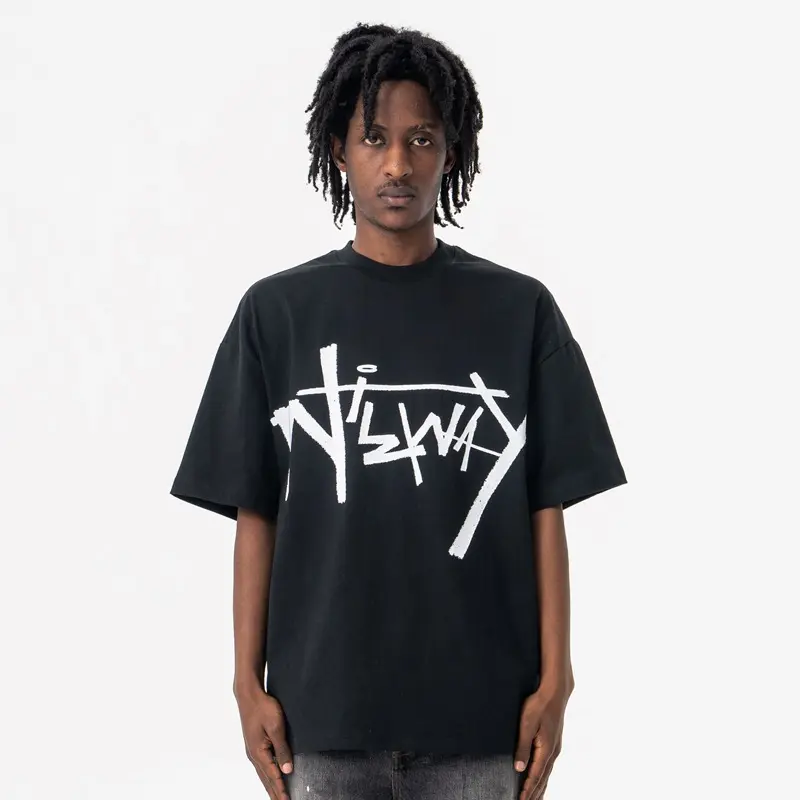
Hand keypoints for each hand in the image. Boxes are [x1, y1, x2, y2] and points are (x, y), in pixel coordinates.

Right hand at [235, 685, 293, 799]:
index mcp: (259, 753)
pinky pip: (262, 765)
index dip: (281, 790)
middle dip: (275, 793)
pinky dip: (267, 776)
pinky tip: (270, 777)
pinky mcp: (254, 745)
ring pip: (263, 774)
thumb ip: (282, 749)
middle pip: (266, 779)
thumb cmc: (263, 708)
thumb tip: (287, 769)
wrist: (249, 695)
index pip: (273, 776)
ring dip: (271, 786)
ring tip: (277, 796)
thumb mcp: (276, 727)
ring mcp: (253, 750)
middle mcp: (254, 755)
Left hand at [513, 678, 572, 799]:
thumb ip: (523, 746)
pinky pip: (548, 765)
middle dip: (535, 793)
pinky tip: (541, 778)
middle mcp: (553, 752)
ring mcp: (555, 747)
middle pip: (543, 778)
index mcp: (546, 750)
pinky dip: (544, 776)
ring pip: (546, 773)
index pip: (535, 775)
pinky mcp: (554, 742)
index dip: (528, 790)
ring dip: (540, 787)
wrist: (555, 692)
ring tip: (534, 798)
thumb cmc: (539, 705)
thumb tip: (519, 768)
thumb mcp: (527, 724)